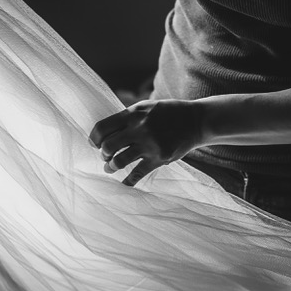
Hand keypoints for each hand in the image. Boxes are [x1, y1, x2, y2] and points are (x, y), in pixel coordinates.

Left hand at [88, 99, 205, 186]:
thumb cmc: (168, 113)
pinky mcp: (159, 158)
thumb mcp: (146, 107)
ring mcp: (149, 145)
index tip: (94, 144)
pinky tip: (124, 184)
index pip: (103, 128)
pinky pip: (137, 174)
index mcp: (133, 114)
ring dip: (110, 167)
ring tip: (110, 168)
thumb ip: (127, 117)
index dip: (94, 138)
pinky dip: (128, 181)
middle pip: (108, 146)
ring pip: (119, 161)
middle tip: (105, 156)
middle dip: (103, 154)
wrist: (196, 121)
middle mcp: (139, 129)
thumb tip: (105, 130)